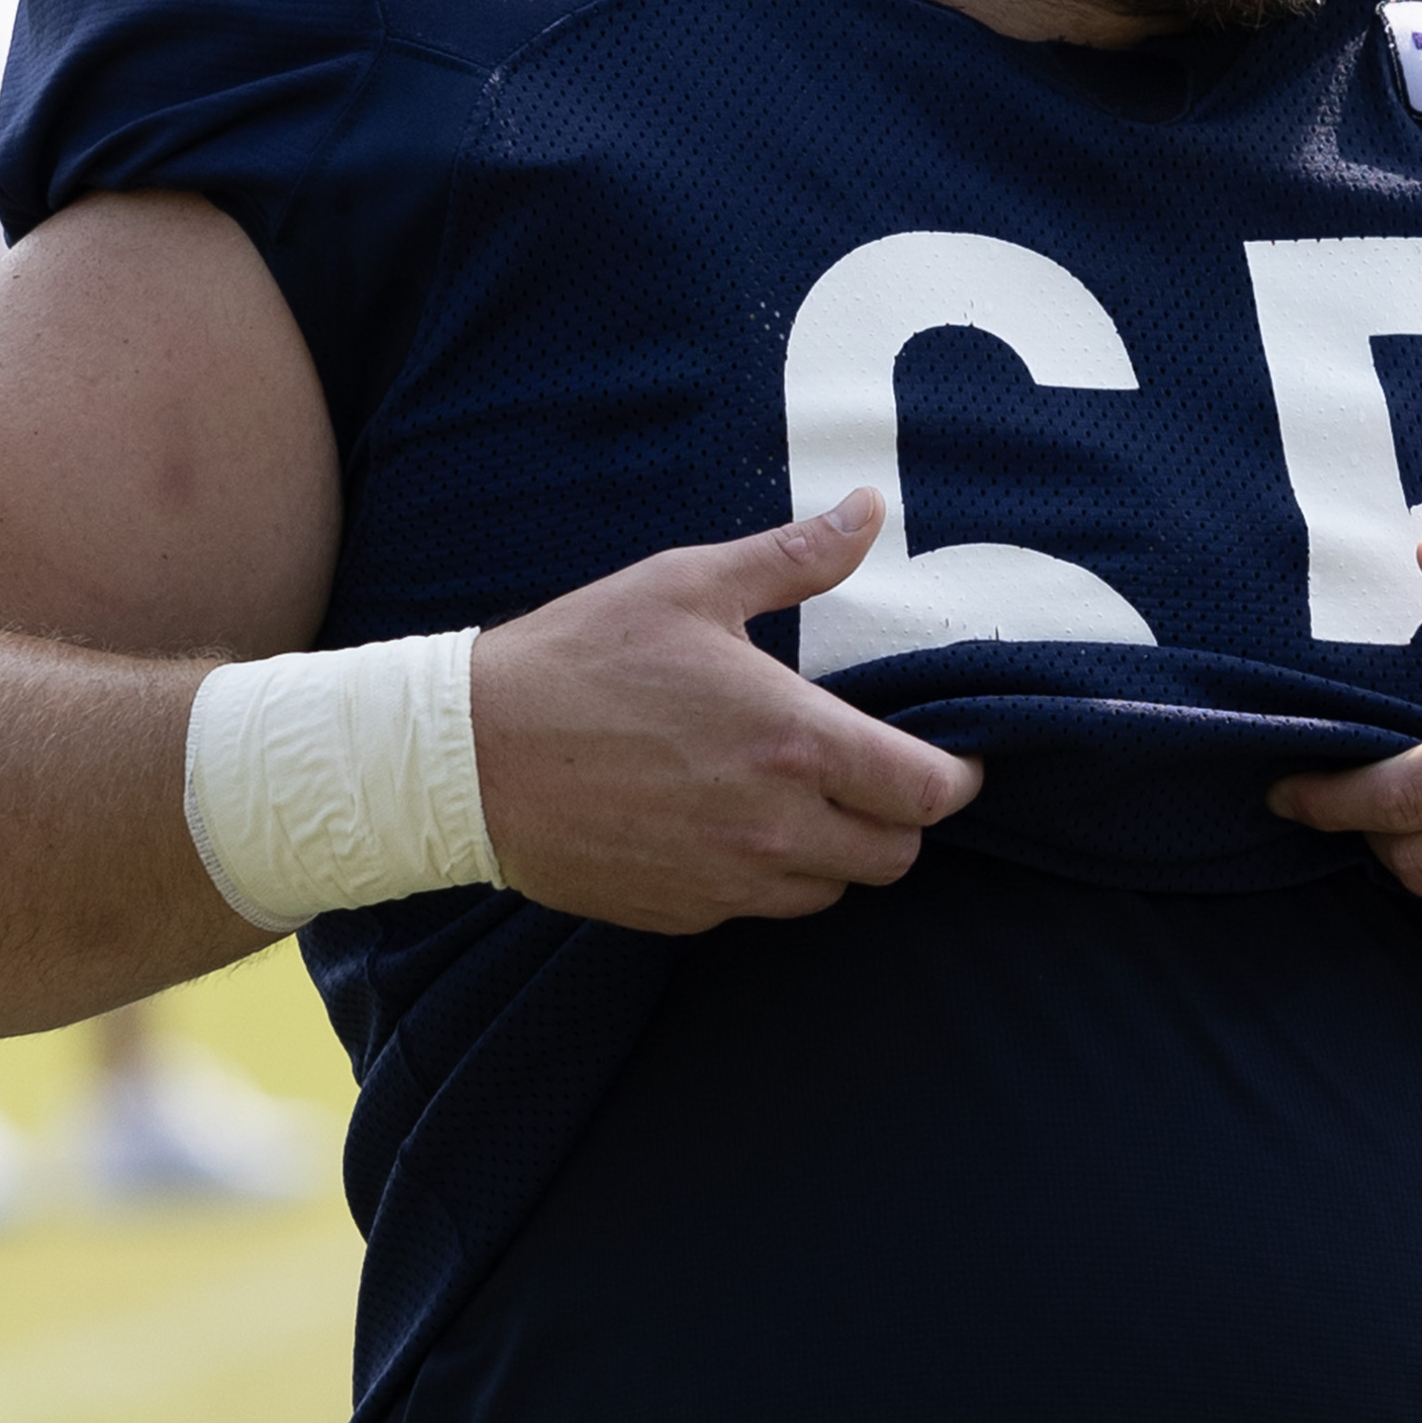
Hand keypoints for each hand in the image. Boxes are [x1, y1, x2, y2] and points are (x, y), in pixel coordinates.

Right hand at [470, 489, 983, 933]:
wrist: (465, 756)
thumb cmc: (580, 657)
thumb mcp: (690, 585)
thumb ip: (795, 557)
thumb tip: (870, 509)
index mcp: (793, 740)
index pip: (929, 793)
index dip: (956, 778)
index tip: (951, 759)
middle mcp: (773, 826)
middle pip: (894, 856)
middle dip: (899, 817)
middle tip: (873, 774)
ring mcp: (726, 879)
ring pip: (831, 890)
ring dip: (834, 851)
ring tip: (800, 796)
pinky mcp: (681, 912)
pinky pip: (758, 908)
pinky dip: (765, 874)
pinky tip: (730, 824)